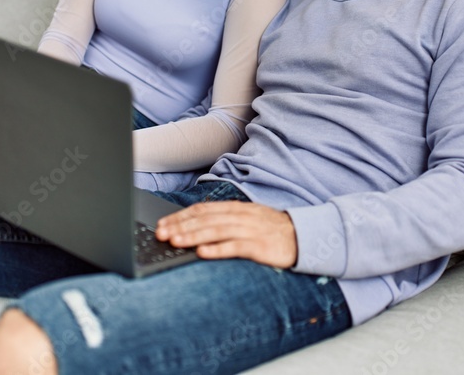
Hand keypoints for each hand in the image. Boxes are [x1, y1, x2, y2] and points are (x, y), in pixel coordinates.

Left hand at [155, 201, 297, 268]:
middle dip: (181, 226)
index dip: (180, 217)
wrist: (302, 236)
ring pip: (217, 230)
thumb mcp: (246, 219)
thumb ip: (223, 220)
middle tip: (161, 233)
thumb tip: (194, 226)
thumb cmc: (269, 230)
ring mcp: (250, 230)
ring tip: (176, 241)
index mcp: (235, 209)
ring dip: (194, 236)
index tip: (162, 225)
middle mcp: (240, 216)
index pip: (202, 210)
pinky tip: (203, 253)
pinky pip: (236, 247)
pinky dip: (218, 249)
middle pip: (206, 219)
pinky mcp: (259, 246)